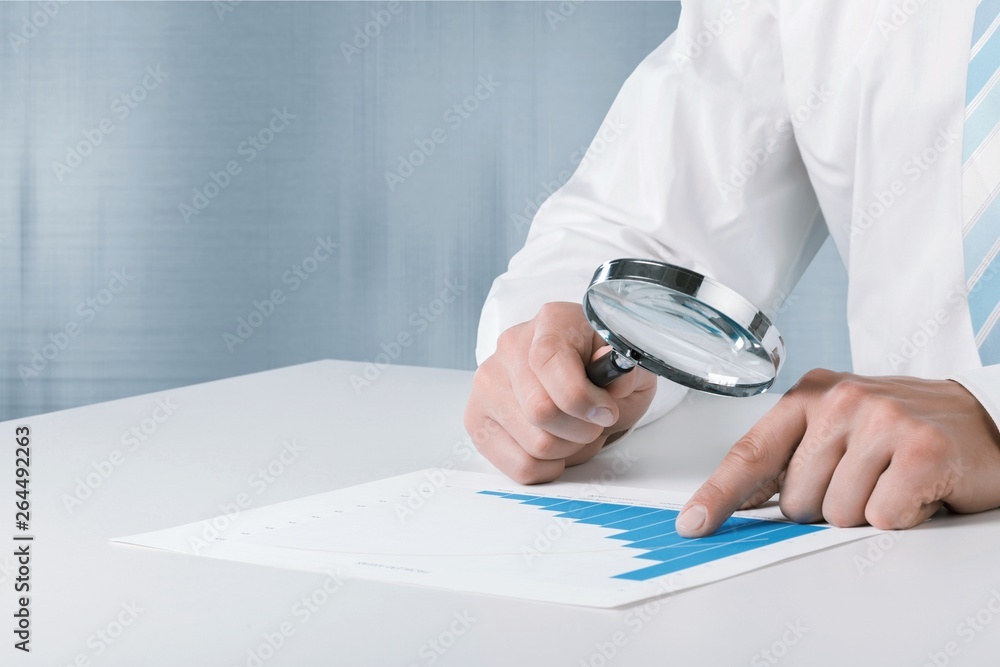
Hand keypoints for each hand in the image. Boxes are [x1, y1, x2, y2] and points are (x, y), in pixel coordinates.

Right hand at [465, 302, 656, 483]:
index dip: (582, 398)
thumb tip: (613, 382)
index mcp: (551, 321)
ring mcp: (488, 384)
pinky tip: (556, 448)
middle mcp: (510, 347)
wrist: (579, 372)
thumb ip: (625, 371)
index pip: (549, 361)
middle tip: (594, 423)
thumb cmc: (602, 368)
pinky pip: (519, 466)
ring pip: (535, 444)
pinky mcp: (477, 419)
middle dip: (582, 429)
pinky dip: (548, 468)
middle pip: (541, 411)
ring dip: (568, 450)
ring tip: (575, 433)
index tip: (606, 412)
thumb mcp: (627, 365)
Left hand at [676, 369, 999, 536]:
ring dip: (867, 513)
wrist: (982, 423)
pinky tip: (916, 488)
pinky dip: (901, 516)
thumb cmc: (903, 432)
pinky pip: (882, 517)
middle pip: (796, 501)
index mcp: (810, 395)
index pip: (751, 453)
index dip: (719, 494)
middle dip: (827, 508)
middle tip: (865, 481)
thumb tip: (739, 504)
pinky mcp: (921, 447)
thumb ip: (792, 460)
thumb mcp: (839, 434)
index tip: (694, 523)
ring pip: (838, 514)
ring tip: (892, 481)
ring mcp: (882, 419)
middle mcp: (841, 400)